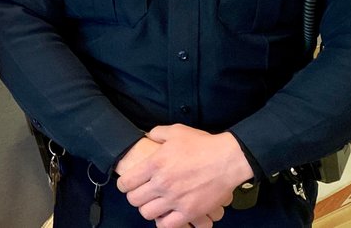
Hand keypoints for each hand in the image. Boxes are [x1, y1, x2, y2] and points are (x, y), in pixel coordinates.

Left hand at [115, 125, 252, 227]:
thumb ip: (157, 133)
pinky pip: (167, 225)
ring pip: (147, 213)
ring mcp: (175, 199)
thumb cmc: (202, 144)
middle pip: (134, 200)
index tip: (128, 184)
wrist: (226, 159)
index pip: (127, 182)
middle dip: (134, 197)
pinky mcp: (189, 212)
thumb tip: (147, 137)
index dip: (124, 184)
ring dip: (148, 209)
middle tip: (141, 194)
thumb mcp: (175, 131)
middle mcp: (161, 183)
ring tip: (154, 204)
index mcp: (155, 163)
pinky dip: (163, 222)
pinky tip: (167, 215)